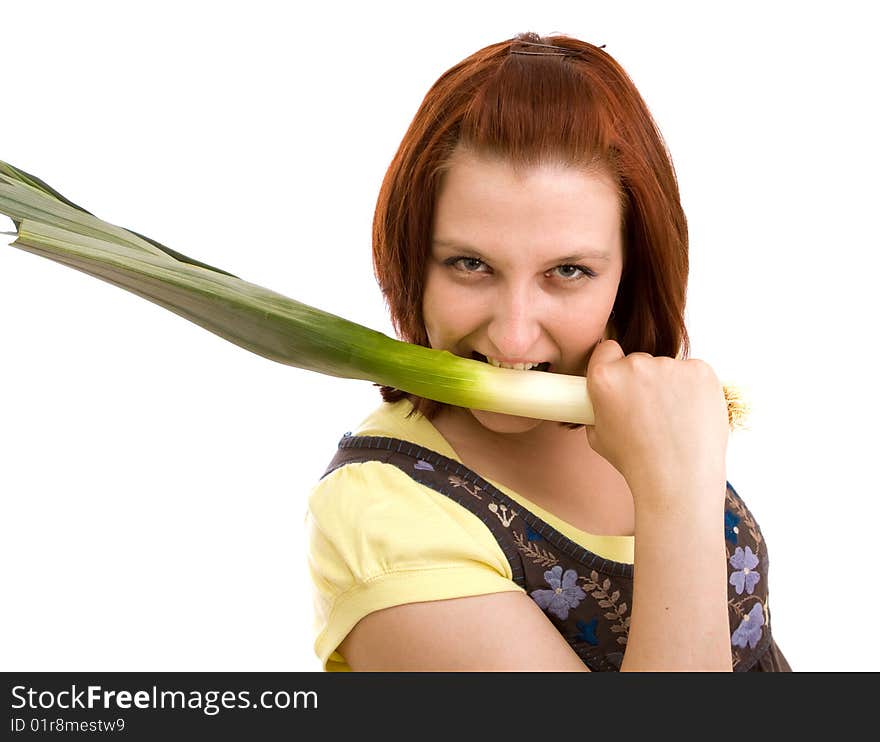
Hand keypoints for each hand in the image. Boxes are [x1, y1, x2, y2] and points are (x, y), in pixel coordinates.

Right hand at [584, 339, 728, 507]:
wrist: (679, 481)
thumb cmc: (637, 463)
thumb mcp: (598, 436)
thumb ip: (598, 407)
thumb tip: (604, 397)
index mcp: (604, 378)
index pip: (607, 350)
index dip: (613, 365)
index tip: (623, 381)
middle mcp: (635, 366)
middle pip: (639, 361)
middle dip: (643, 381)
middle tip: (651, 413)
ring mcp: (671, 366)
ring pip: (668, 369)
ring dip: (671, 386)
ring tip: (674, 422)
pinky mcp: (701, 371)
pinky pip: (694, 374)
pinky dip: (694, 390)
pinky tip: (691, 416)